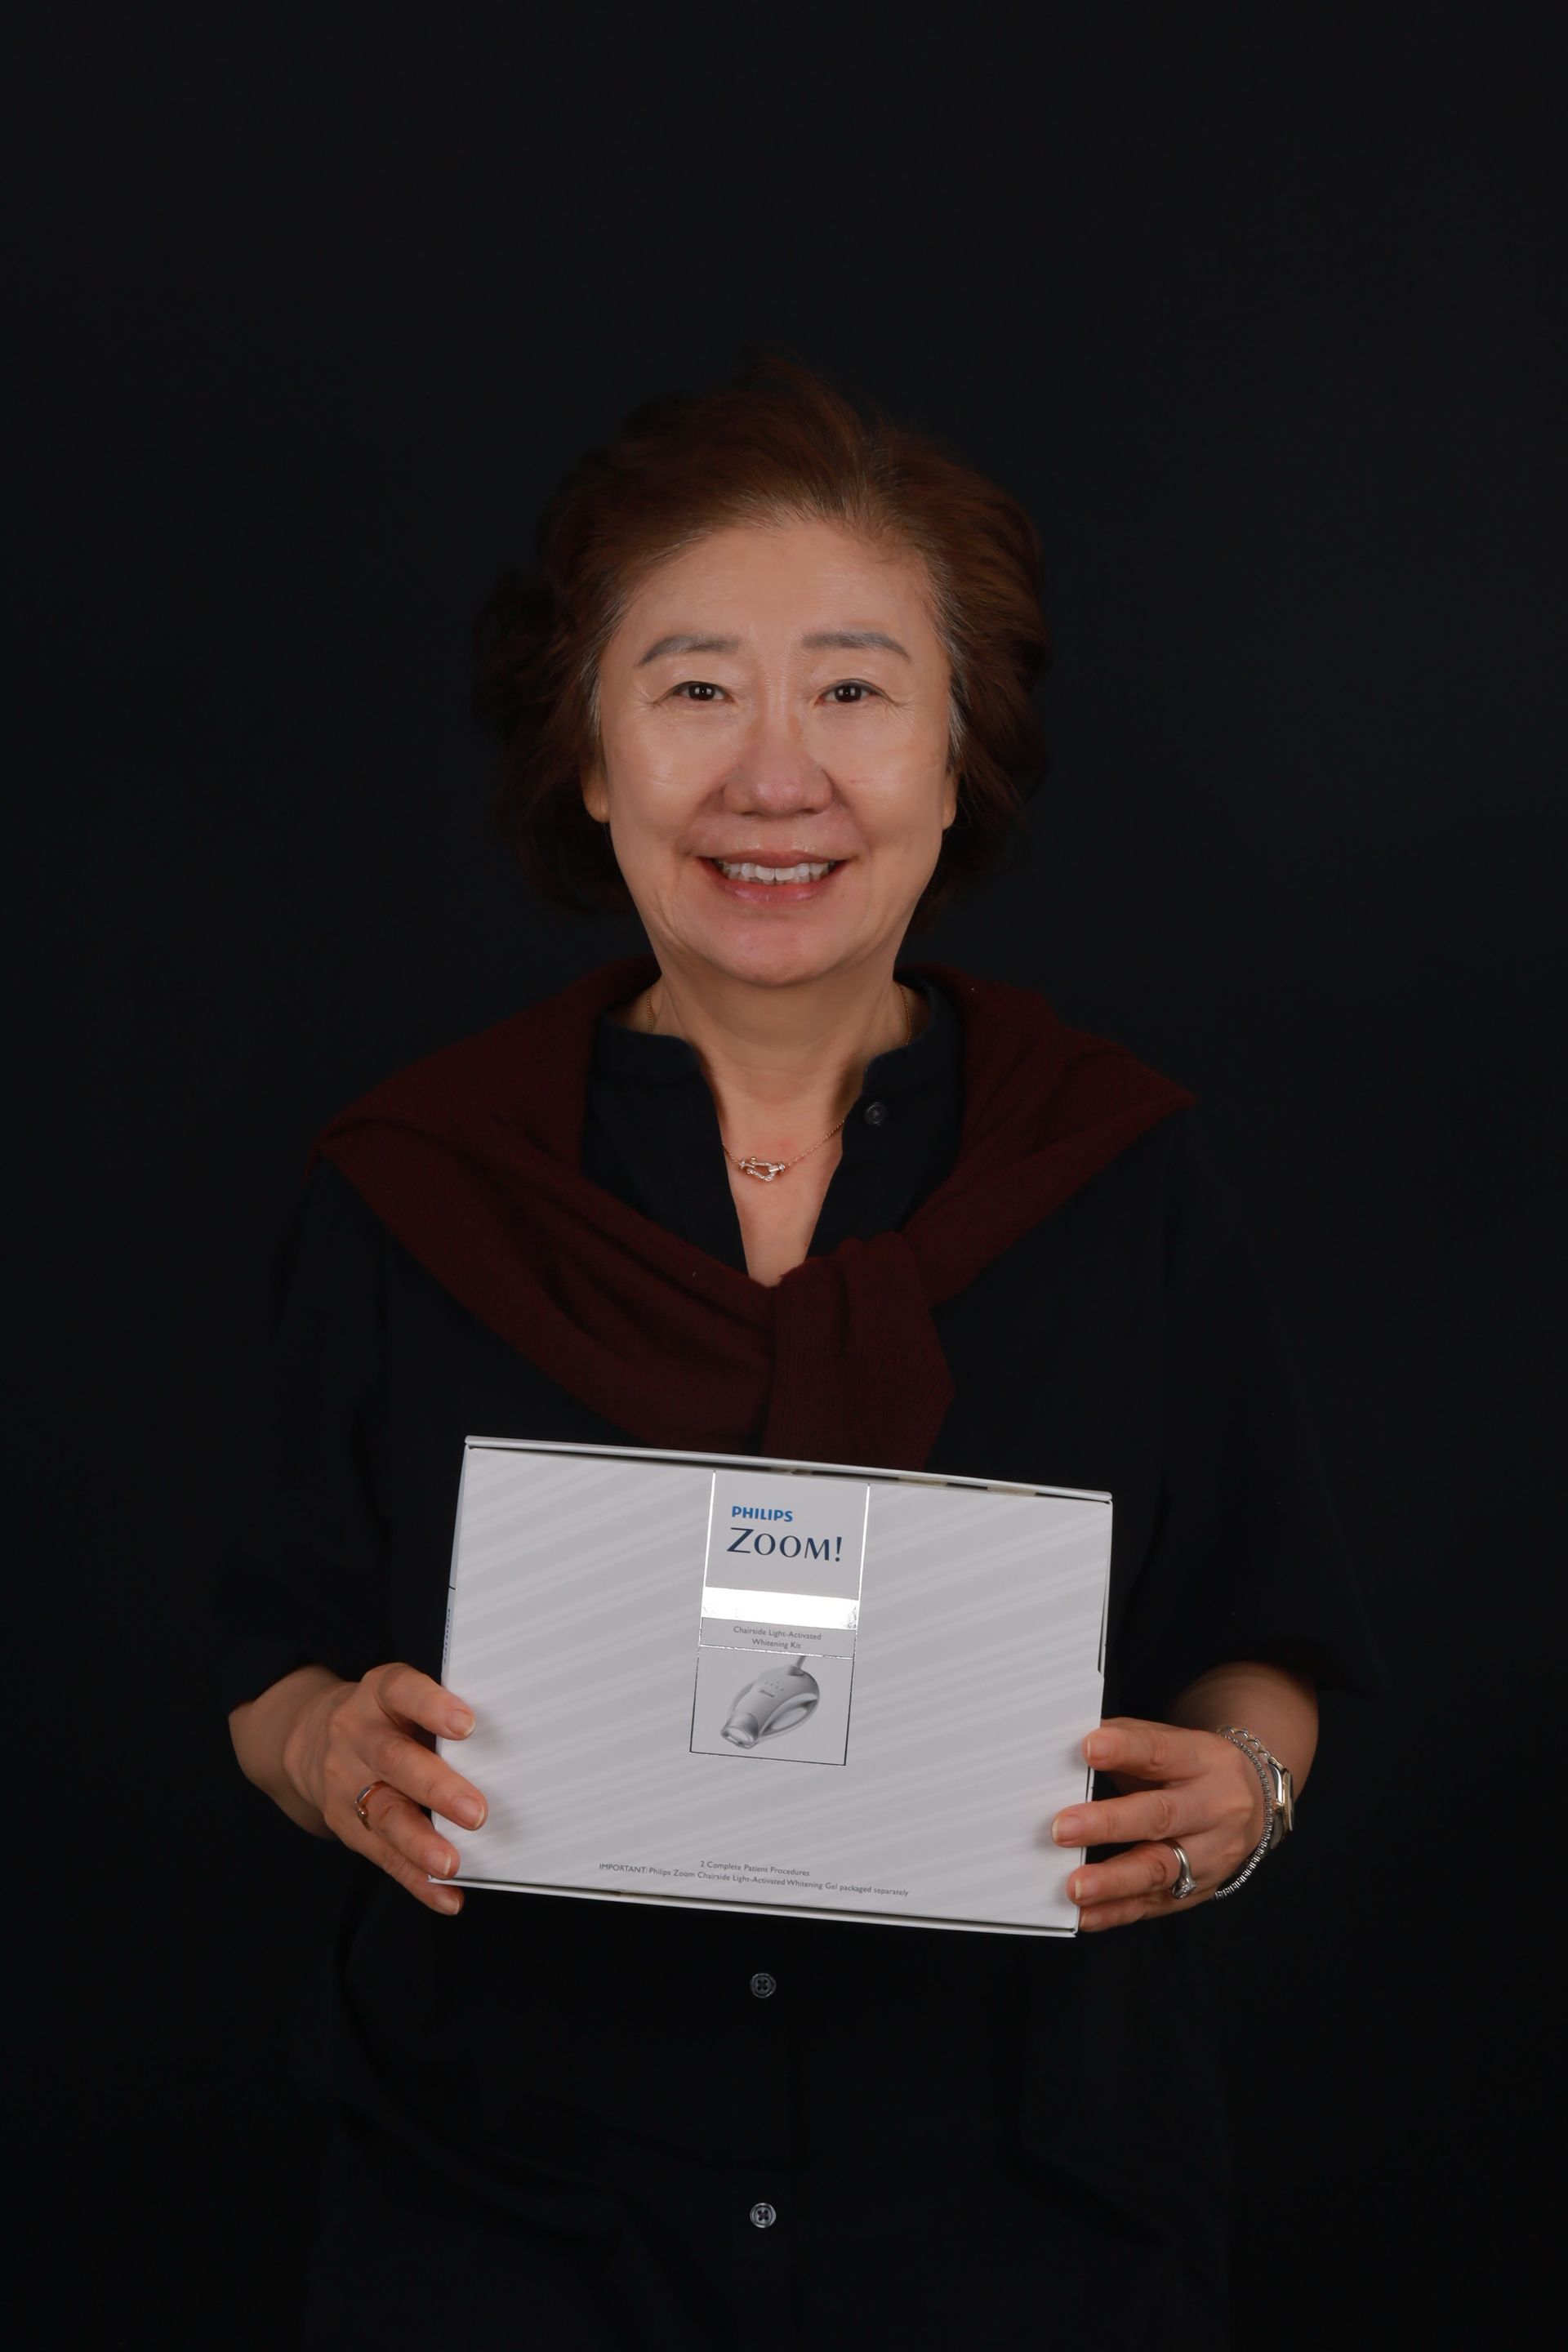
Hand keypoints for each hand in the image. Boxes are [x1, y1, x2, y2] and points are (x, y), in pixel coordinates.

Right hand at [284, 1663, 487, 1915]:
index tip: (467, 1725)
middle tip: (475, 1812)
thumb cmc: (382, 1718)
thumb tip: (506, 1753)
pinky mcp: (345, 1824)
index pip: (403, 1691)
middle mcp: (357, 1735)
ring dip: (421, 1843)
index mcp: (378, 1694)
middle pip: (395, 1760)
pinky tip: (445, 1895)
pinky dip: (416, 1880)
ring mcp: (346, 1782)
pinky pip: (382, 1855)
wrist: (308, 1740)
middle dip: (436, 1788)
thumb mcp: (399, 1699)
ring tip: (451, 1864)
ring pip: (384, 1814)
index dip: (433, 1707)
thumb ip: (438, 1718)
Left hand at [1049, 1715, 1265, 1930]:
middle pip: (1161, 1817)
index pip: (1161, 1752)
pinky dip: (1117, 1912)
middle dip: (1109, 1824)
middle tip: (1064, 1829)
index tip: (1088, 1748)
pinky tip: (1086, 1914)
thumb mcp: (1174, 1743)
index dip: (1125, 1750)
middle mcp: (1214, 1809)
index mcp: (1204, 1760)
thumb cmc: (1195, 1769)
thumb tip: (1072, 1743)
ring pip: (1161, 1869)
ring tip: (1076, 1886)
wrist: (1257, 1802)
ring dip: (1113, 1881)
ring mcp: (1211, 1855)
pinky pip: (1155, 1905)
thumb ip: (1127, 1741)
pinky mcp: (1200, 1890)